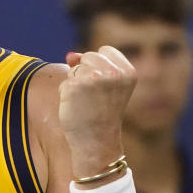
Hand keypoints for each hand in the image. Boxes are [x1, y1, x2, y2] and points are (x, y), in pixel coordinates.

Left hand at [59, 46, 135, 175]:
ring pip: (75, 67)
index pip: (105, 50)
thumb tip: (70, 55)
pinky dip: (65, 93)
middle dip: (85, 73)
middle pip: (88, 56)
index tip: (105, 88)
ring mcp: (93, 78)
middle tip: (94, 98)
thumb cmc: (100, 113)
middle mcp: (113, 72)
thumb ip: (91, 65)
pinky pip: (64, 82)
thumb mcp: (104, 86)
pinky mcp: (74, 86)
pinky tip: (76, 107)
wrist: (96, 142)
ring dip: (75, 82)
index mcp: (127, 71)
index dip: (99, 67)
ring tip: (86, 102)